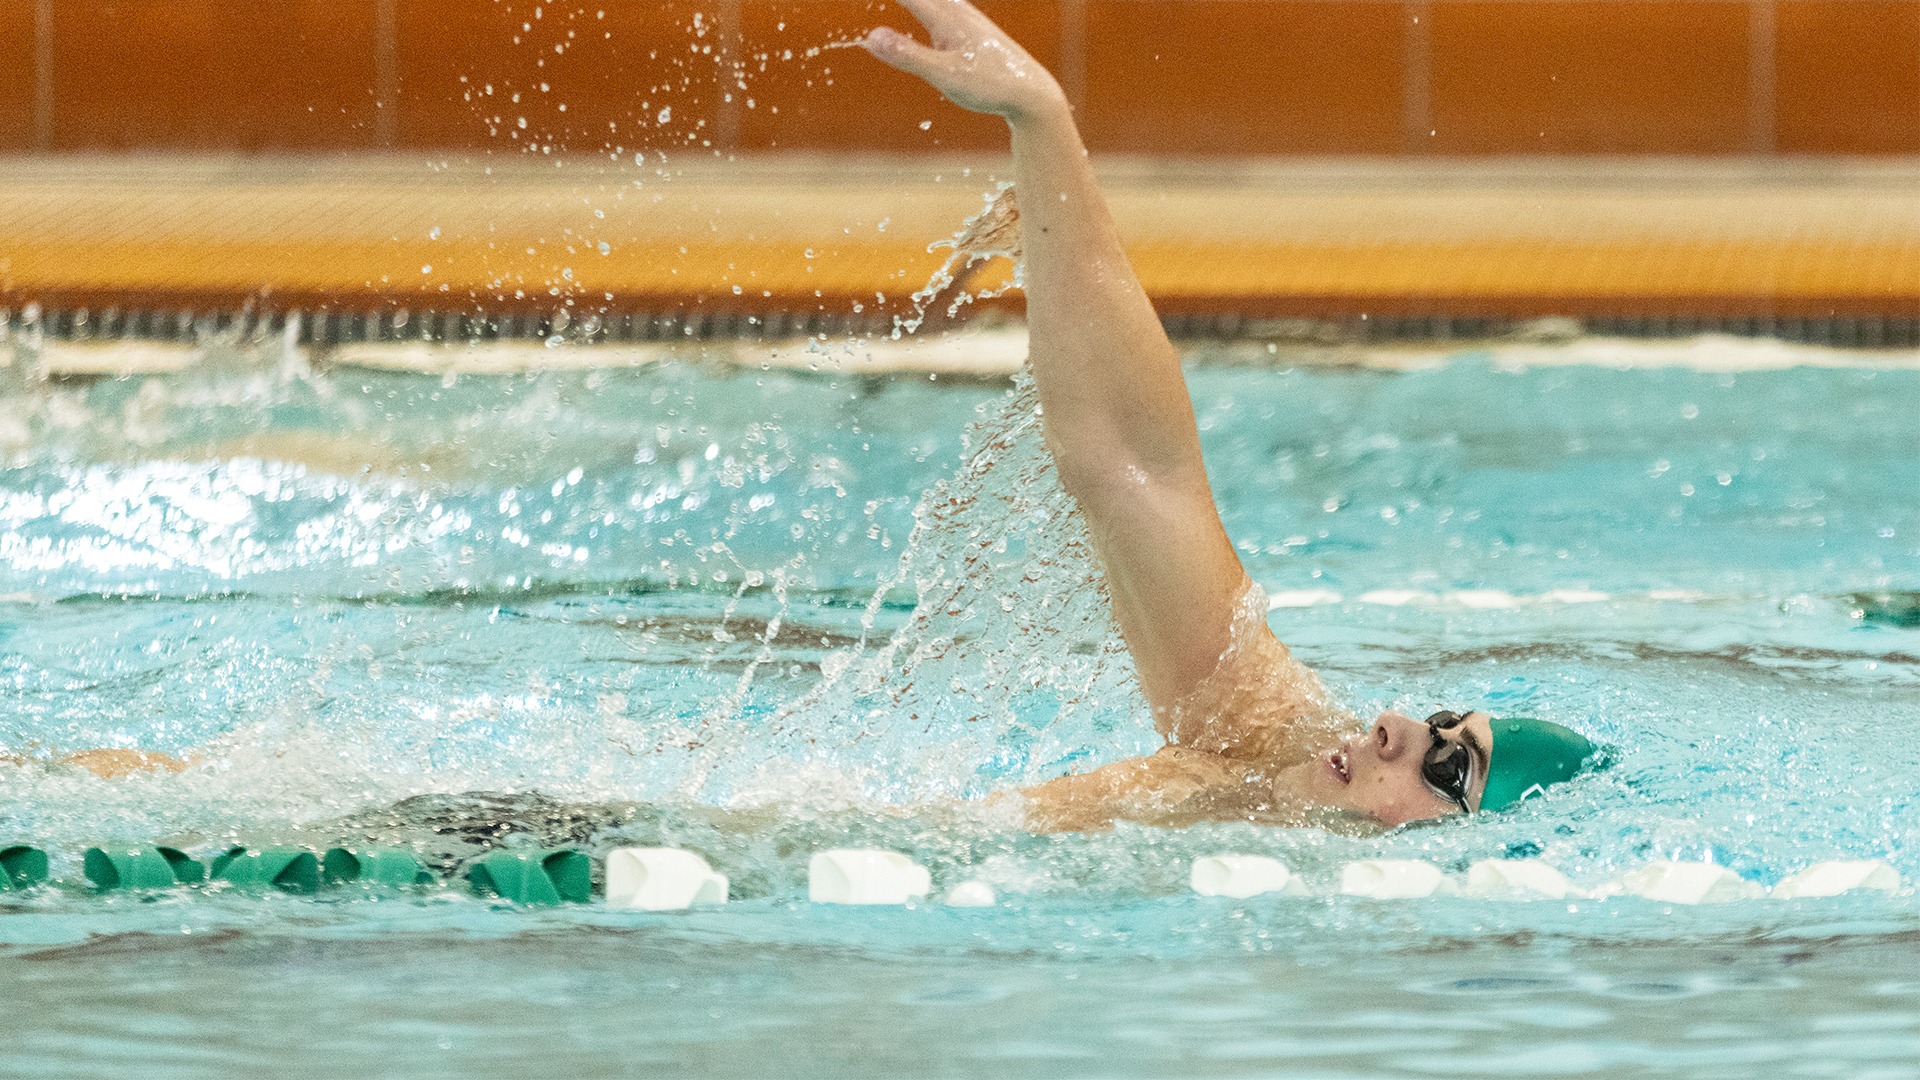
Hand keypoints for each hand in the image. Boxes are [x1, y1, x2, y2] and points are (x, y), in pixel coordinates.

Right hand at [863, 0, 1066, 122]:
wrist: (1031, 92)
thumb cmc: (990, 85)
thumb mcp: (945, 75)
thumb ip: (908, 56)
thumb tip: (870, 37)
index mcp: (946, 16)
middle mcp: (955, 9)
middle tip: (864, 2)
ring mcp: (964, 18)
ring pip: (931, 1)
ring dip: (911, 2)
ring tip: (901, 5)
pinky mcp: (969, 30)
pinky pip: (938, 7)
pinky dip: (922, 6)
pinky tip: (925, 12)